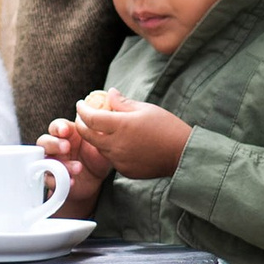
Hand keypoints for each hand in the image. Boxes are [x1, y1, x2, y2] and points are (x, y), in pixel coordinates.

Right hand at [38, 118, 111, 214]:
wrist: (97, 180)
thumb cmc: (96, 157)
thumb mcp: (102, 146)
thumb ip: (99, 136)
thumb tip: (103, 126)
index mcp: (67, 134)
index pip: (56, 126)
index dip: (58, 127)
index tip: (65, 131)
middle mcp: (56, 147)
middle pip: (44, 141)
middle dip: (54, 144)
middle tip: (66, 147)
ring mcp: (53, 163)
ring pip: (45, 161)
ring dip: (58, 164)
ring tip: (77, 168)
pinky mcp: (53, 179)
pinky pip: (49, 180)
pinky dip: (58, 181)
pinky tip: (72, 181)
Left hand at [75, 99, 191, 180]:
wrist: (182, 154)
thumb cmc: (167, 126)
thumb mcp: (146, 109)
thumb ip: (123, 103)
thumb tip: (110, 93)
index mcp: (121, 126)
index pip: (90, 117)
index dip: (82, 109)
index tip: (81, 103)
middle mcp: (116, 145)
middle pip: (87, 135)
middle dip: (81, 124)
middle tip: (83, 116)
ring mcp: (119, 160)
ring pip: (99, 147)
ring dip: (97, 137)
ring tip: (104, 128)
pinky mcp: (125, 170)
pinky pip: (111, 158)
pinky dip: (110, 149)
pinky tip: (120, 142)